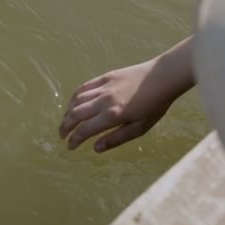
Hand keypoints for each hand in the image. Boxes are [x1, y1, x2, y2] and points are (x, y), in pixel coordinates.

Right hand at [59, 37, 194, 152]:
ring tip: (67, 121)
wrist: (163, 77)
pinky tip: (74, 102)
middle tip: (62, 135)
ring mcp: (103, 87)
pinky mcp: (105, 77)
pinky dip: (75, 96)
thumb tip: (95, 148)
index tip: (70, 147)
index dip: (74, 140)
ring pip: (77, 100)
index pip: (85, 130)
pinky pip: (84, 87)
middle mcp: (103, 101)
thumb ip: (116, 139)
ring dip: (68, 112)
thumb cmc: (155, 105)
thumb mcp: (139, 128)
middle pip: (75, 114)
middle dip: (65, 126)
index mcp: (112, 116)